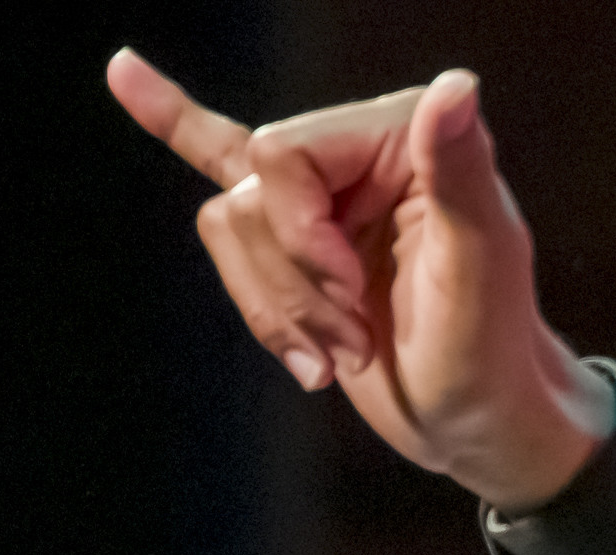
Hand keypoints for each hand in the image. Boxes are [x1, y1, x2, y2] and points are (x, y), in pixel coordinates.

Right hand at [106, 49, 609, 508]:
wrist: (479, 418)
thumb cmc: (491, 350)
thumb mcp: (480, 266)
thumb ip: (461, 171)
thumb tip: (454, 87)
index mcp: (403, 133)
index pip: (281, 154)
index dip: (296, 237)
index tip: (351, 298)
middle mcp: (359, 148)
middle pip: (248, 195)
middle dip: (287, 284)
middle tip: (353, 341)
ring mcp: (322, 195)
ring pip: (227, 231)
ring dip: (272, 311)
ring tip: (336, 356)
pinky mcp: (294, 238)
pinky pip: (215, 163)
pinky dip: (172, 120)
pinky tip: (124, 75)